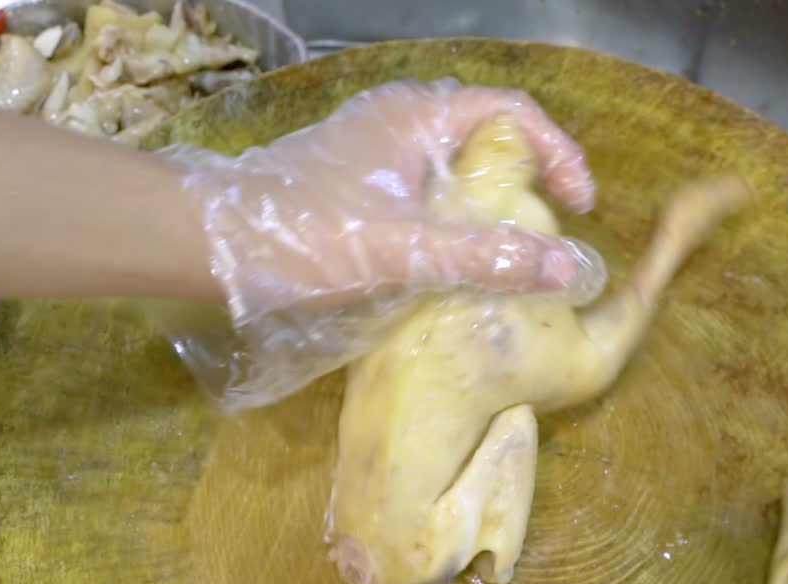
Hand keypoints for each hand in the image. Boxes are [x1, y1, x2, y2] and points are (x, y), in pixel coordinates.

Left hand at [158, 78, 606, 410]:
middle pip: (486, 133)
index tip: (580, 207)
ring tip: (509, 248)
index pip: (514, 113)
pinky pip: (421, 185)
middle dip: (527, 175)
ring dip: (487, 198)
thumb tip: (570, 267)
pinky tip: (448, 257)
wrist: (208, 246)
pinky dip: (450, 213)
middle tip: (550, 226)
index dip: (559, 154)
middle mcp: (397, 120)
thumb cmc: (305, 236)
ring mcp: (370, 148)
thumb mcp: (406, 251)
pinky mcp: (350, 179)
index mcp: (418, 117)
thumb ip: (487, 258)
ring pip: (451, 162)